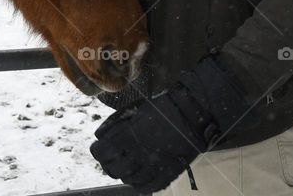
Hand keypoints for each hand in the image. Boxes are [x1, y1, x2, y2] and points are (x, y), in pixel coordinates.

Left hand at [89, 55, 258, 193]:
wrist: (195, 113)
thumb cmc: (166, 106)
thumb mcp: (139, 110)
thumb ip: (120, 124)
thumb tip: (102, 134)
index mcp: (131, 134)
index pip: (103, 151)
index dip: (97, 151)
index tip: (98, 148)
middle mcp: (140, 152)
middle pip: (113, 168)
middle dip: (108, 164)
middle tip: (110, 160)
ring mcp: (154, 165)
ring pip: (128, 179)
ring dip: (122, 174)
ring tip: (124, 168)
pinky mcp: (167, 173)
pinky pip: (146, 187)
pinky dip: (138, 184)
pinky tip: (137, 178)